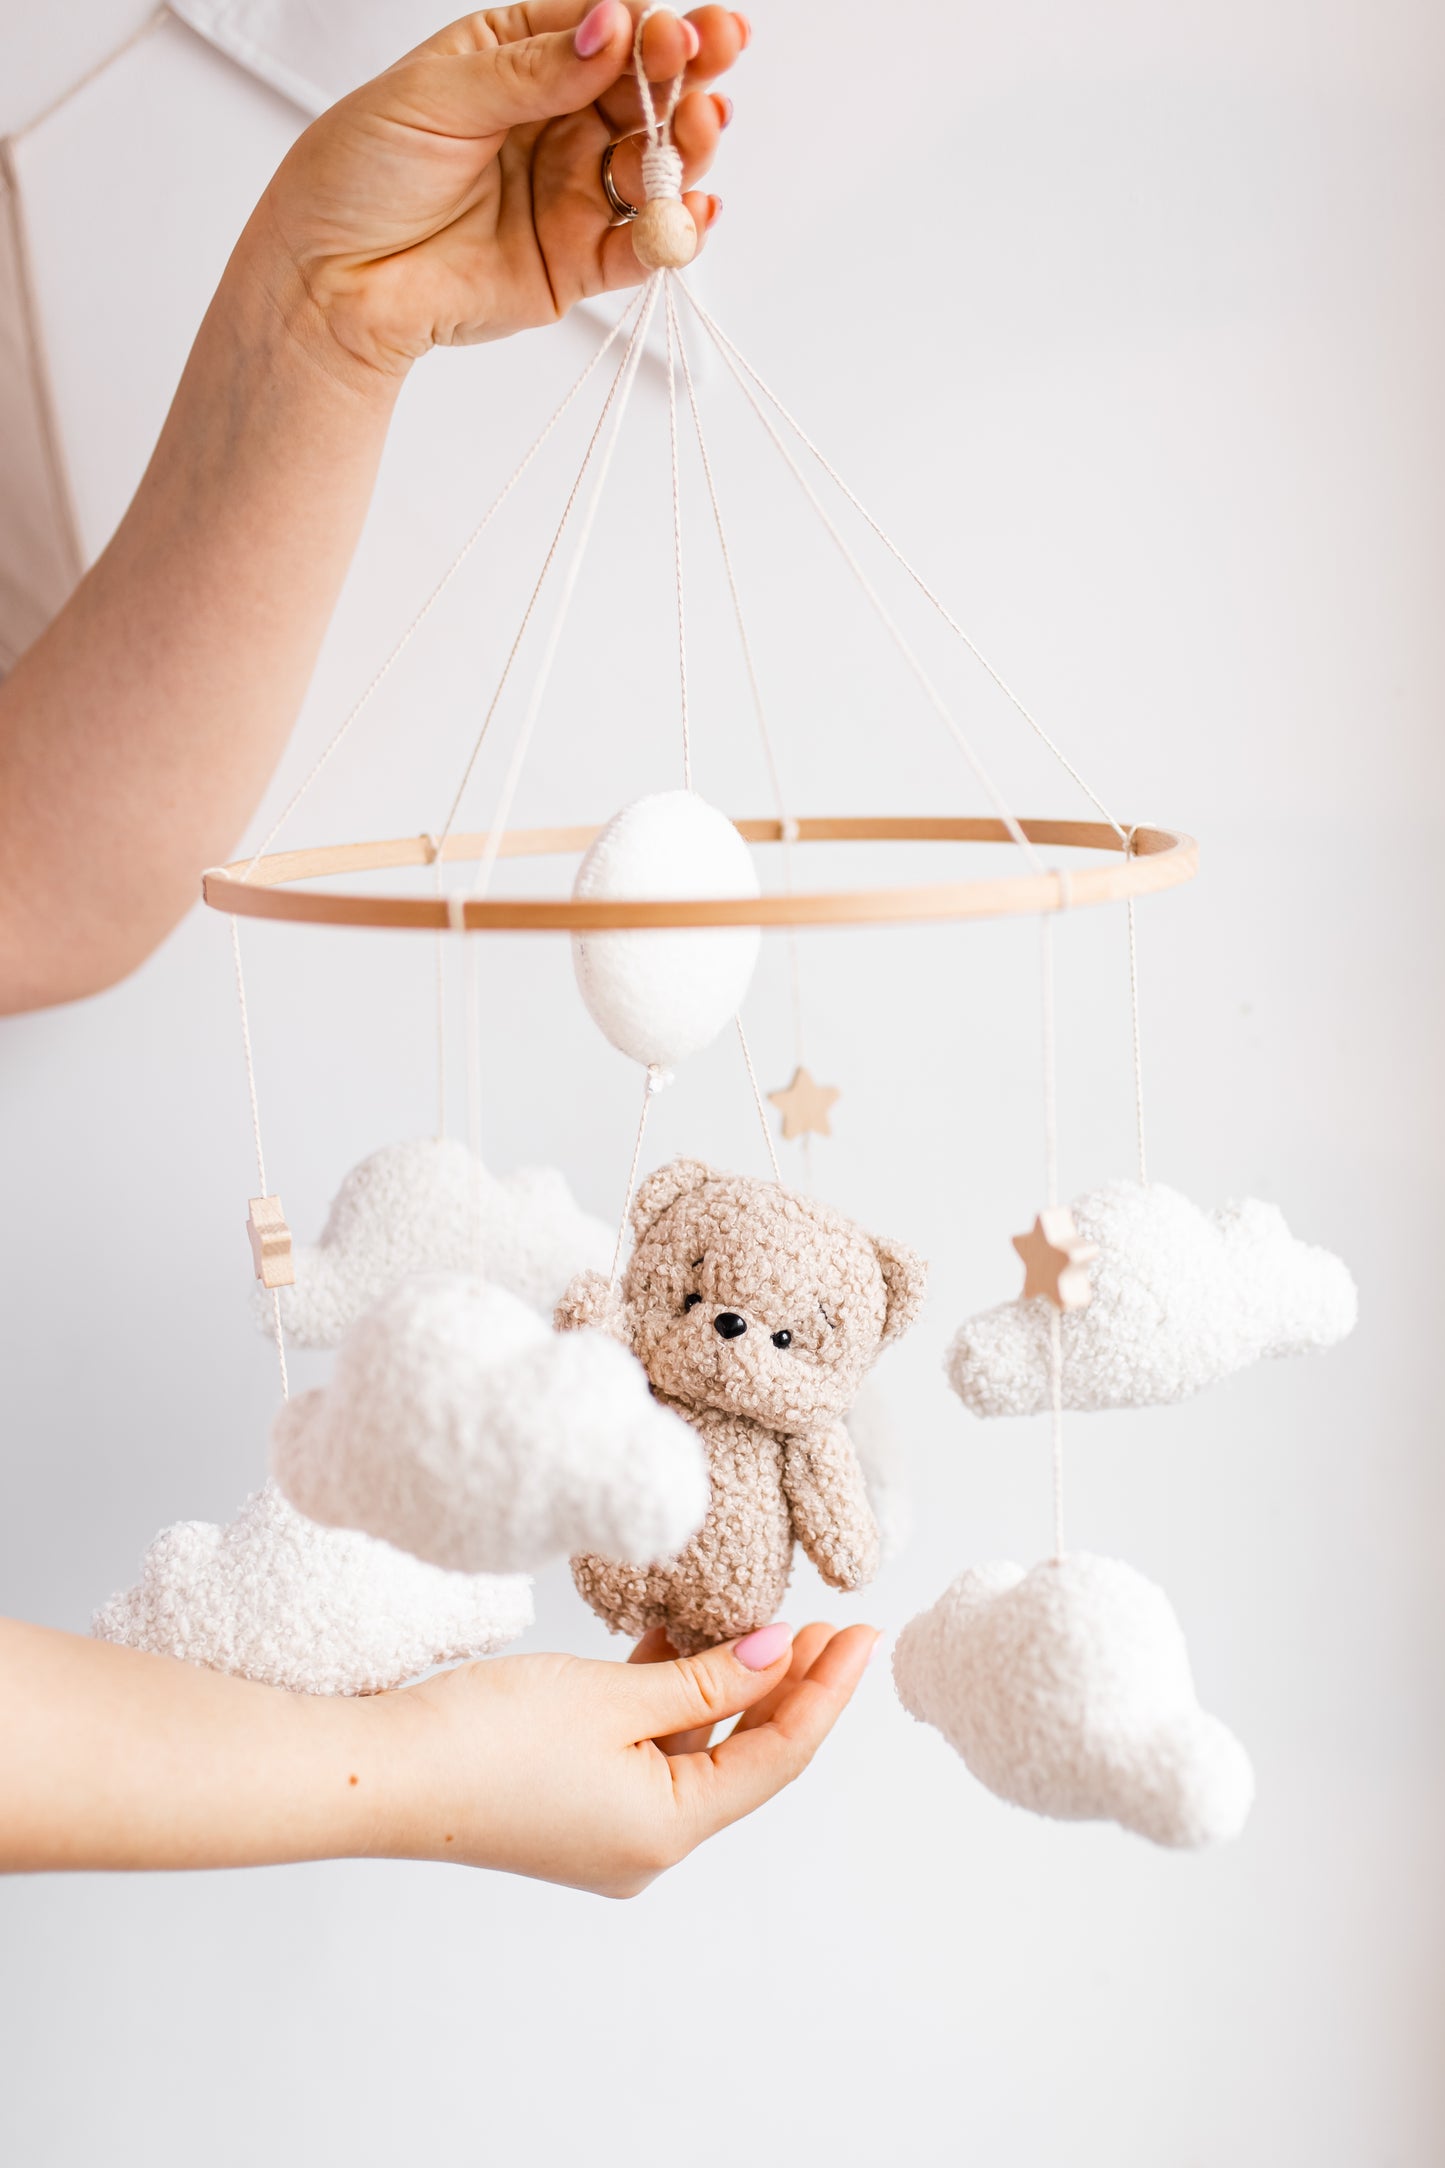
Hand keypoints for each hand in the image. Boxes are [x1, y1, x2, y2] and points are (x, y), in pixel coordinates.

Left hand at [259, 2, 746, 379]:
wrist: (329, 281)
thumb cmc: (359, 175)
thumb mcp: (439, 95)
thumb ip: (533, 70)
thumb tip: (611, 30)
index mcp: (520, 58)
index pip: (606, 32)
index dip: (651, 30)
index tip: (677, 33)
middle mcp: (555, 122)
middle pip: (644, 95)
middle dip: (685, 82)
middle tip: (708, 72)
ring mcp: (570, 193)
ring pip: (653, 167)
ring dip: (686, 149)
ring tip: (699, 133)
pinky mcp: (575, 264)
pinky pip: (640, 248)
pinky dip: (676, 233)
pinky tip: (695, 211)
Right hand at [373, 1620, 876, 1894]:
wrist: (380, 1774)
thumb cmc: (487, 1738)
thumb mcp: (611, 1696)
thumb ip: (702, 1676)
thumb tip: (778, 1654)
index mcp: (668, 1832)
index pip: (779, 1754)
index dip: (828, 1690)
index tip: (862, 1632)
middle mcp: (647, 1846)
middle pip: (743, 1756)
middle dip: (786, 1688)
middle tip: (826, 1623)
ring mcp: (608, 1832)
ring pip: (694, 1750)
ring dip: (726, 1687)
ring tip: (762, 1622)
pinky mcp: (573, 1807)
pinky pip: (646, 1751)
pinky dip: (670, 1699)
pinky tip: (679, 1643)